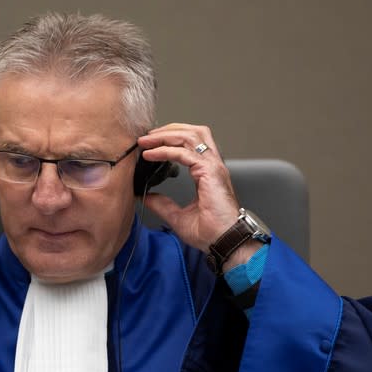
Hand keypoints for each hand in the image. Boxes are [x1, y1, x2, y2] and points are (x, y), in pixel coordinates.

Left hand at [138, 123, 260, 269]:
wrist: (224, 241)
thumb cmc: (211, 232)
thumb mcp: (178, 216)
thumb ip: (163, 204)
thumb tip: (146, 196)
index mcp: (208, 172)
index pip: (191, 144)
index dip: (170, 139)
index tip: (150, 144)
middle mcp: (212, 165)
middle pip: (192, 132)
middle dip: (167, 130)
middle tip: (146, 136)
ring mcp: (213, 166)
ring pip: (190, 136)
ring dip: (165, 135)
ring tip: (146, 140)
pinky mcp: (210, 172)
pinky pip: (184, 153)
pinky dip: (165, 150)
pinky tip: (151, 154)